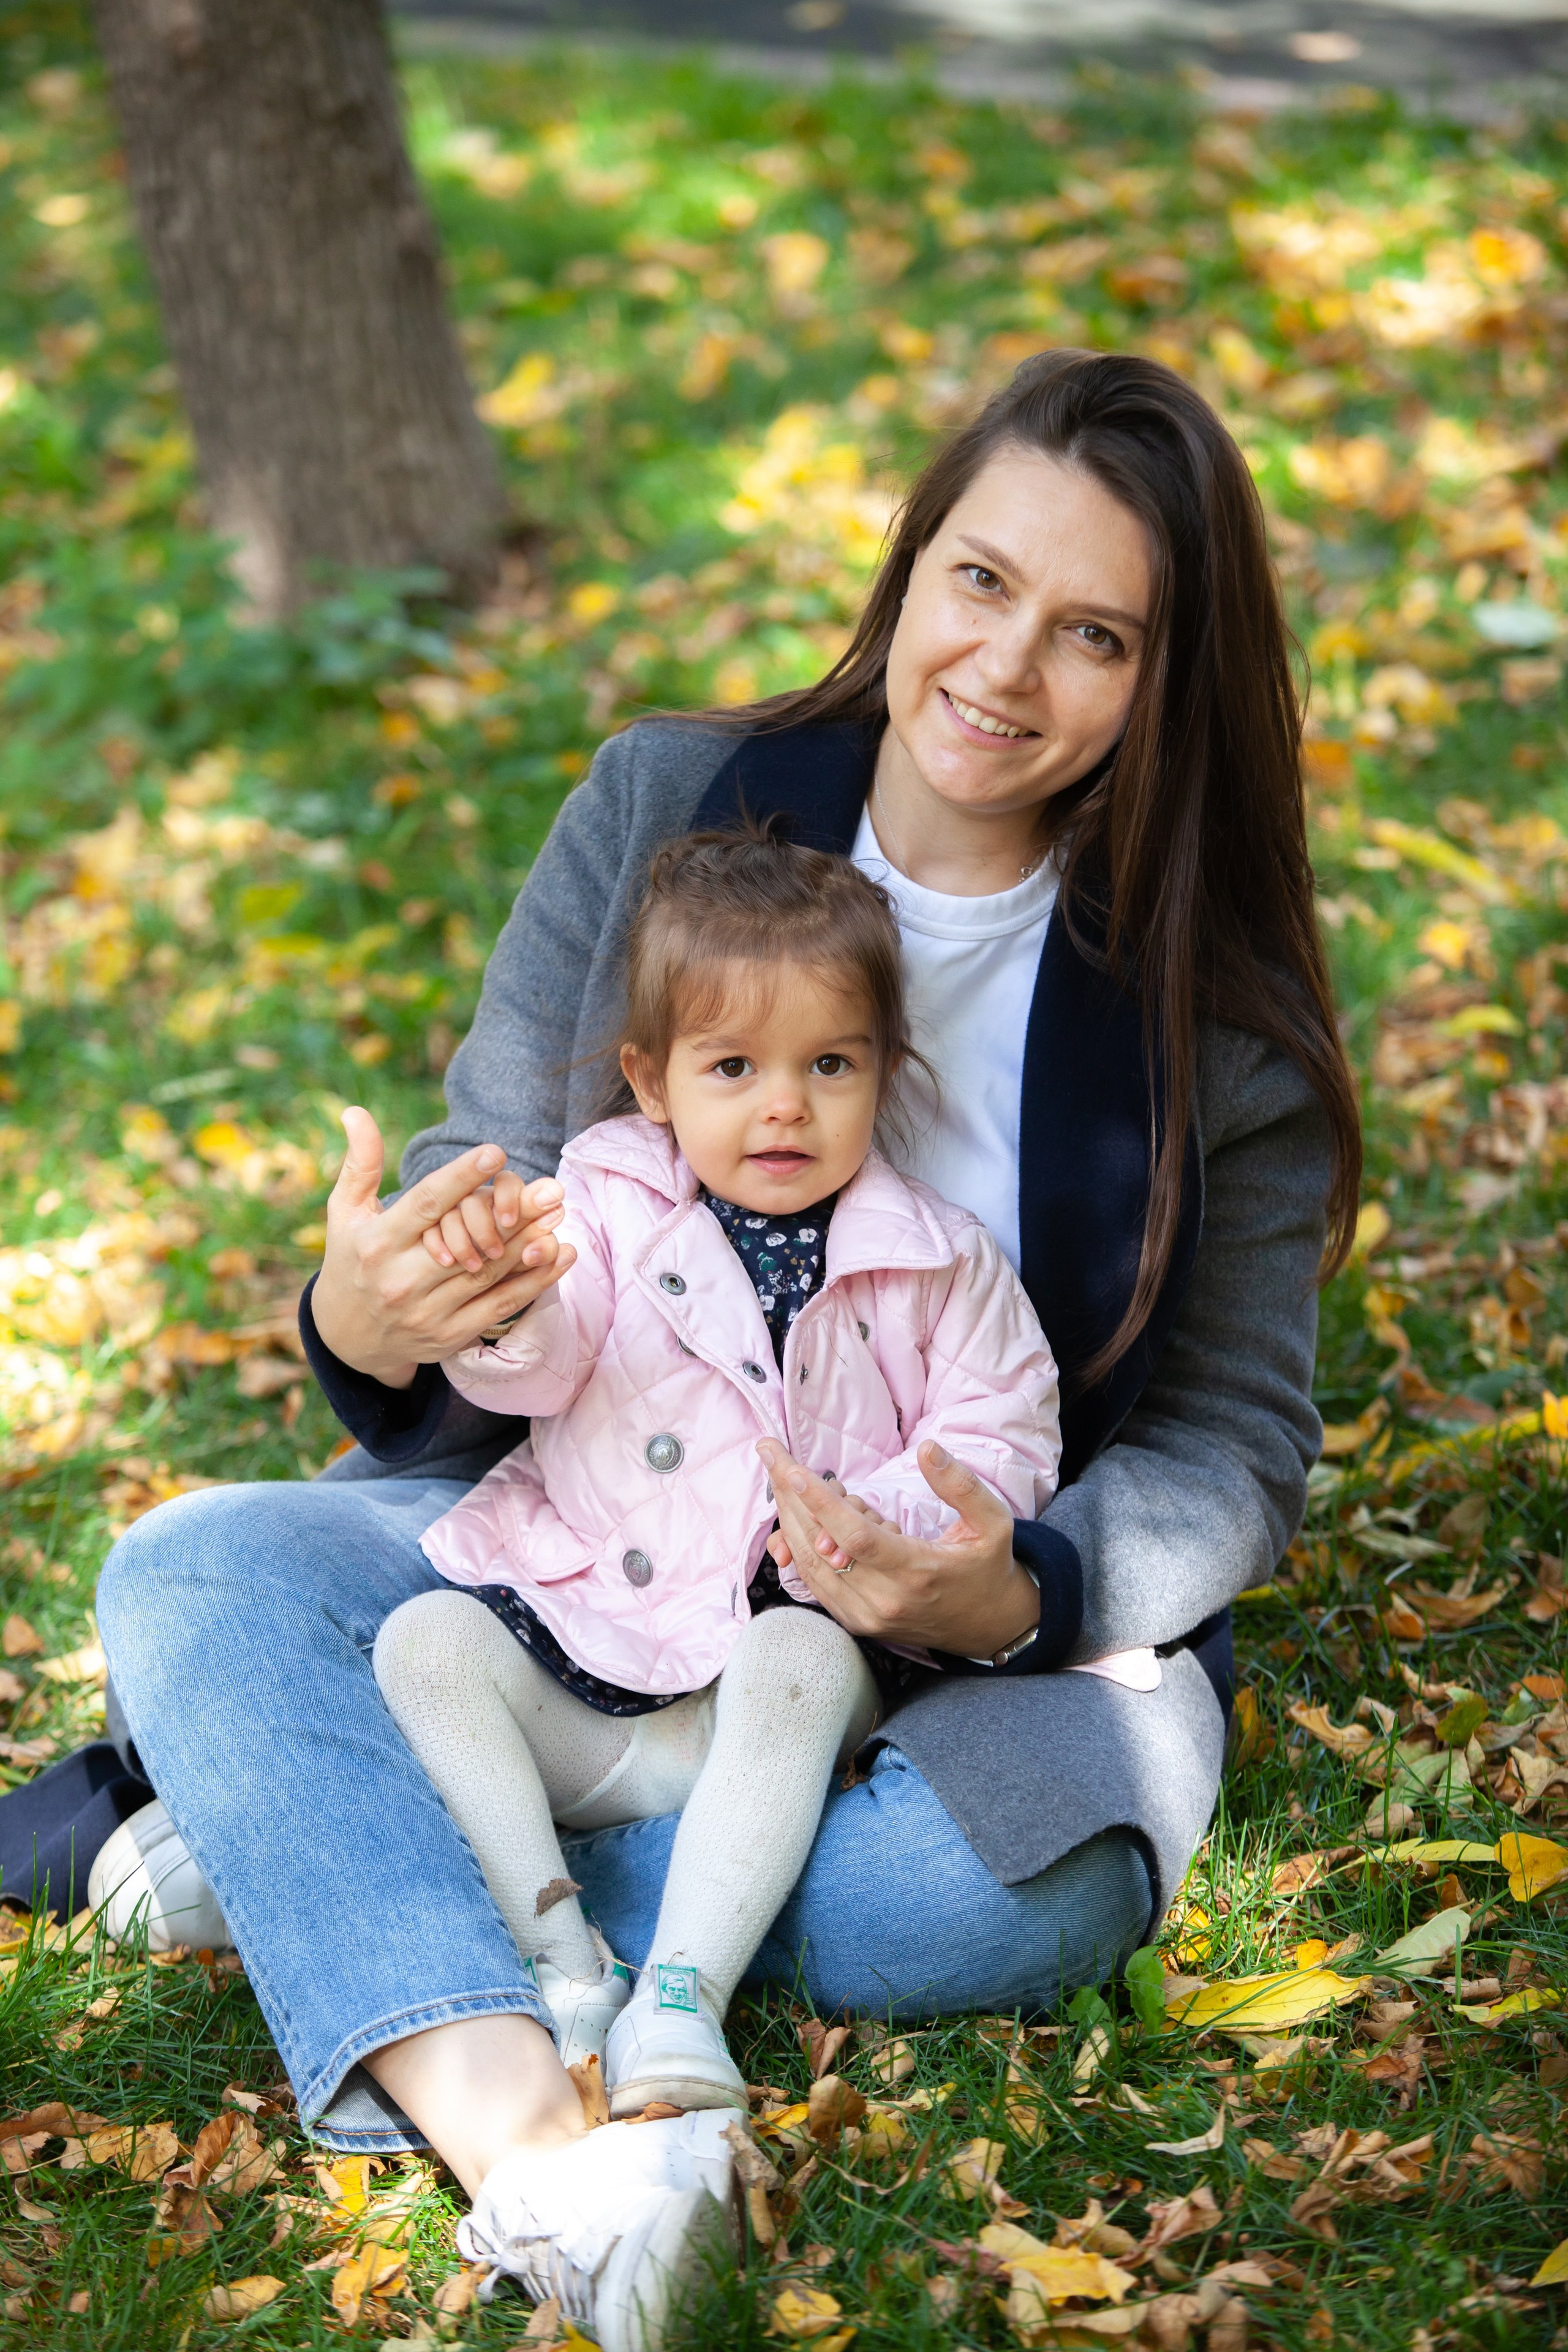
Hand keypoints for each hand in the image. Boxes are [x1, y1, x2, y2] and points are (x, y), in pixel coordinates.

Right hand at [311, 1109, 576, 1387]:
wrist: (349, 1336)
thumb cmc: (351, 1260)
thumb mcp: (345, 1213)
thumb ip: (360, 1164)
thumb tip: (355, 1111)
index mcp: (379, 1244)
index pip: (425, 1205)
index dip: (461, 1178)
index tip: (495, 1152)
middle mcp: (402, 1280)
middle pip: (468, 1242)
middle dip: (513, 1215)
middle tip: (550, 1188)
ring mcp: (428, 1312)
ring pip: (489, 1274)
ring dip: (530, 1244)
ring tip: (559, 1214)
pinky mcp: (450, 1335)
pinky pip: (500, 1307)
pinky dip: (535, 1282)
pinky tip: (561, 1256)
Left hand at [756, 1437, 1039, 1659]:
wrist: (989, 1626)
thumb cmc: (987, 1566)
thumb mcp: (992, 1523)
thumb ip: (961, 1486)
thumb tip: (928, 1449)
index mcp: (917, 1572)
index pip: (856, 1536)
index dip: (819, 1502)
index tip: (791, 1469)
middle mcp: (884, 1600)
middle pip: (821, 1546)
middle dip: (790, 1497)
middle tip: (772, 1456)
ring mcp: (865, 1616)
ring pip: (809, 1564)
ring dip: (791, 1517)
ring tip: (784, 1476)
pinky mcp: (856, 1622)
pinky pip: (814, 1581)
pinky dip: (800, 1544)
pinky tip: (799, 1512)